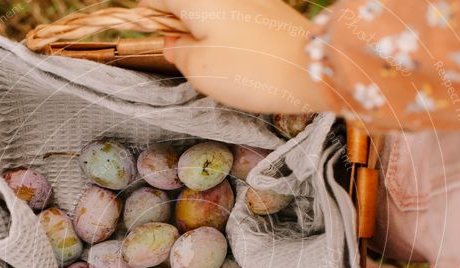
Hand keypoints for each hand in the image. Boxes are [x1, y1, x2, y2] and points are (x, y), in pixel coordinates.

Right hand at [141, 0, 319, 114]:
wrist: (313, 69)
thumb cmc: (252, 70)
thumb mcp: (200, 69)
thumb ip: (180, 53)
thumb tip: (175, 44)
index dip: (148, 16)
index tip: (147, 32)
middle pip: (187, 4)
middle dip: (179, 27)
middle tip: (183, 57)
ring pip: (213, 13)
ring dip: (205, 34)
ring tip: (214, 64)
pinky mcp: (270, 11)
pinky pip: (237, 19)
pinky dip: (229, 36)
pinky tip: (238, 60)